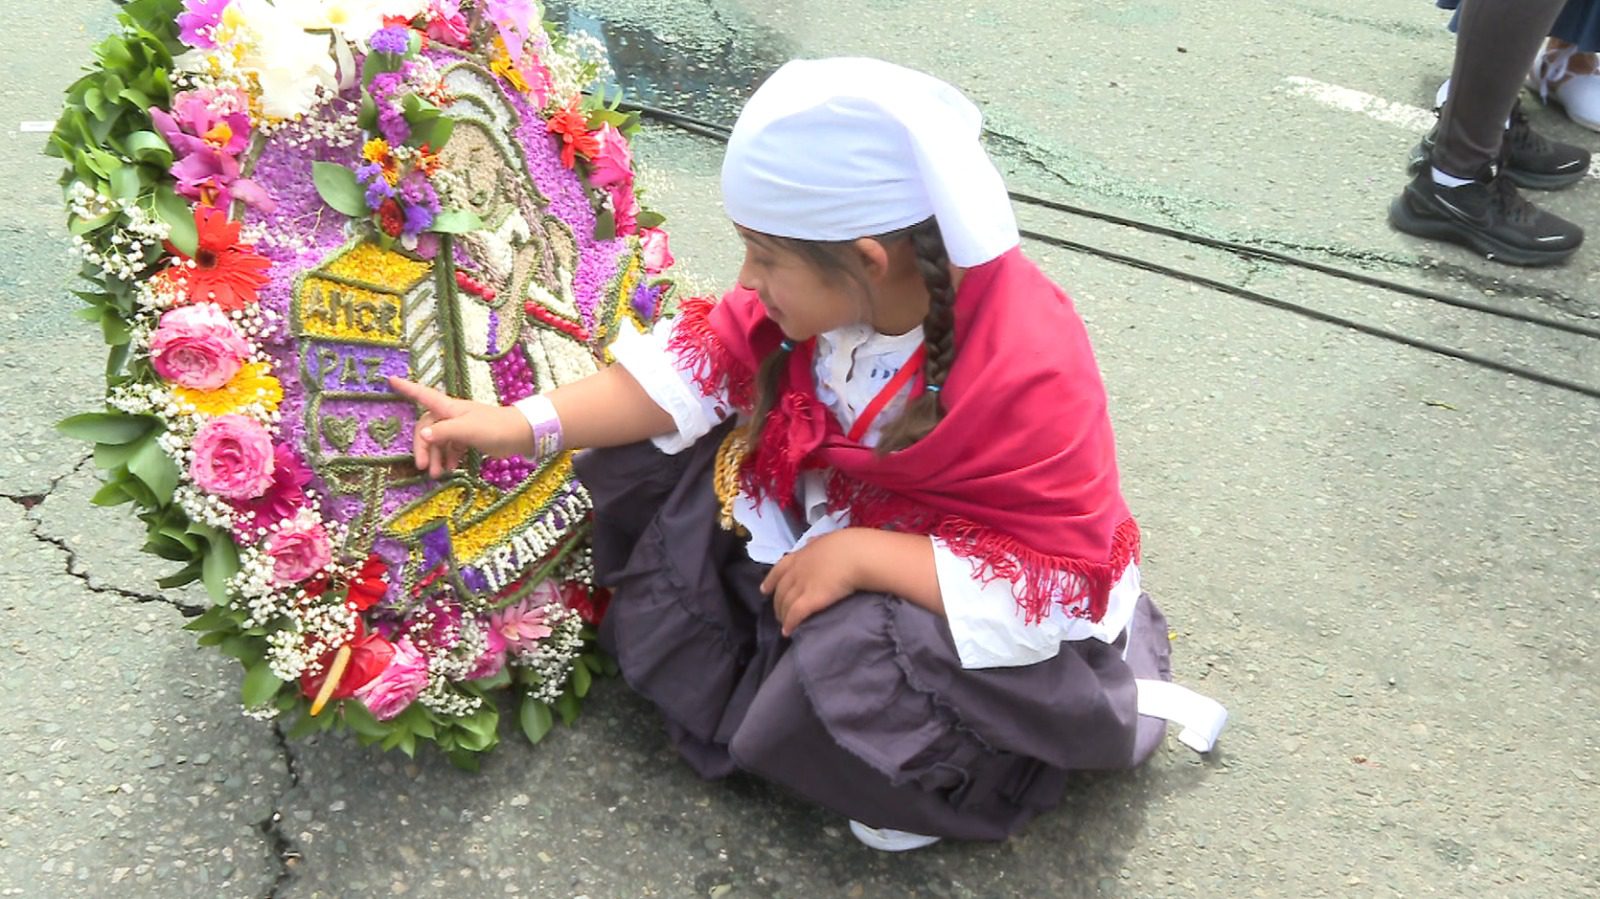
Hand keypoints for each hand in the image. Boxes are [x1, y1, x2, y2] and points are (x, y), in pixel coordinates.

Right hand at [387, 376, 530, 477]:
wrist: (520, 435)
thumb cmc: (493, 427)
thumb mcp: (466, 430)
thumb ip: (443, 432)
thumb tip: (422, 435)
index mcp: (448, 408)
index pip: (423, 395)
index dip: (407, 388)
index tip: (390, 379)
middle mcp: (451, 416)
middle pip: (427, 428)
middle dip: (423, 447)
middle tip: (423, 467)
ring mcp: (460, 427)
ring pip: (439, 441)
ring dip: (436, 457)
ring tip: (437, 475)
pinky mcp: (468, 439)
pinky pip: (451, 448)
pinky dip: (448, 458)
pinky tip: (450, 469)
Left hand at [761, 529, 862, 636]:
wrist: (856, 555)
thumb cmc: (847, 545)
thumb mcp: (827, 539)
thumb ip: (817, 542)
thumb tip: (812, 541)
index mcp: (801, 556)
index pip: (779, 569)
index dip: (770, 581)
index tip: (764, 590)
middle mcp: (797, 571)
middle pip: (780, 590)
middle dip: (777, 603)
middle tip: (778, 613)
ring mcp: (802, 586)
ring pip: (785, 604)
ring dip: (782, 616)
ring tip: (783, 624)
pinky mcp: (811, 600)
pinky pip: (795, 614)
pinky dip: (789, 623)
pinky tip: (787, 631)